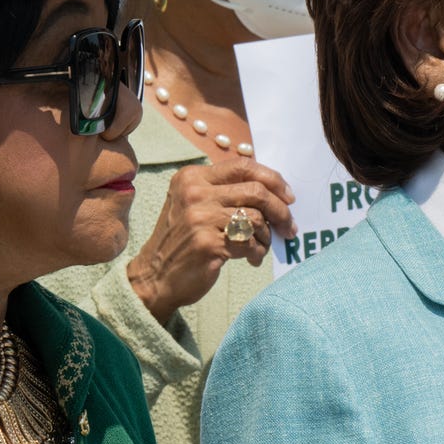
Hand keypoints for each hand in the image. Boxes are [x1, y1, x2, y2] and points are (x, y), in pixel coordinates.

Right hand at [126, 156, 295, 323]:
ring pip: (256, 219)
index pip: (243, 166)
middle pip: (256, 191)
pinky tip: (252, 258)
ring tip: (261, 247)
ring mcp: (200, 218)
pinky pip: (249, 243)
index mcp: (192, 177)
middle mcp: (194, 192)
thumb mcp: (195, 205)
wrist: (154, 277)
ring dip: (267, 236)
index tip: (289, 197)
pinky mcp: (208, 243)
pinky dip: (257, 252)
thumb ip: (224, 192)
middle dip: (280, 211)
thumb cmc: (181, 242)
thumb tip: (274, 193)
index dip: (273, 179)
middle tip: (288, 227)